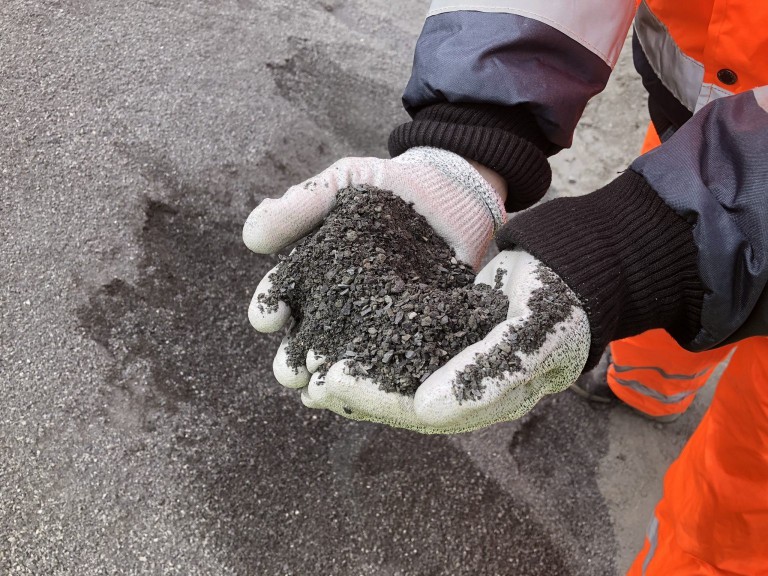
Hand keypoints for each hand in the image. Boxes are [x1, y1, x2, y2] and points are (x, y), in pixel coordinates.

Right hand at [245, 147, 506, 392]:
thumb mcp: (344, 183)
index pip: (281, 297)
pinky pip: (394, 367)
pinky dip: (378, 384)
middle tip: (291, 371)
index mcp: (313, 275)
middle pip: (305, 342)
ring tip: (320, 392)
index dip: (269, 309)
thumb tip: (250, 238)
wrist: (453, 192)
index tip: (267, 318)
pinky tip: (368, 395)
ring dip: (327, 381)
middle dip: (291, 360)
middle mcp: (339, 308)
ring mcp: (376, 326)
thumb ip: (302, 204)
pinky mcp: (416, 337)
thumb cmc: (390, 186)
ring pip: (343, 363)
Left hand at [300, 249, 590, 432]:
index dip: (374, 398)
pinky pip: (401, 349)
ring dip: (354, 374)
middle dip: (353, 393)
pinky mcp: (444, 337)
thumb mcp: (534, 333)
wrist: (572, 269)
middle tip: (309, 379)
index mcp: (486, 399)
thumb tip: (427, 409)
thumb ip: (487, 374)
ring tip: (310, 366)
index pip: (420, 410)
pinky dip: (370, 346)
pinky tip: (341, 337)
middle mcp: (465, 391)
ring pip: (395, 378)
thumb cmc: (560, 301)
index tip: (332, 381)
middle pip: (399, 400)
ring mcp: (454, 365)